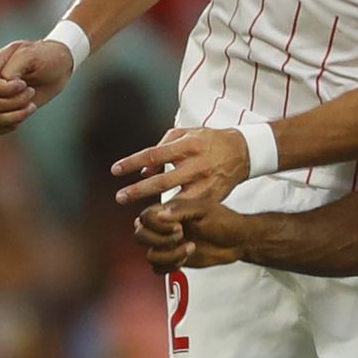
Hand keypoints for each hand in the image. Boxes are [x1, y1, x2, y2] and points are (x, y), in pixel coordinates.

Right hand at [0, 39, 75, 134]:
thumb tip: (5, 84)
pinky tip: (24, 115)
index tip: (24, 85)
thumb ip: (13, 68)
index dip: (4, 89)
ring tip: (32, 106)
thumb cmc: (46, 57)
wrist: (59, 67)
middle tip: (32, 92)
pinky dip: (9, 126)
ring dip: (15, 115)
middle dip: (14, 102)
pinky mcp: (8, 110)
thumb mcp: (31, 55)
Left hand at [113, 125, 252, 213]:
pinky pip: (192, 208)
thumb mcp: (185, 135)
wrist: (242, 152)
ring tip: (141, 216)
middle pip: (163, 180)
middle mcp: (197, 165)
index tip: (115, 171)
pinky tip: (163, 222)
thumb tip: (144, 170)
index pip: (154, 154)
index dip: (133, 162)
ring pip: (178, 199)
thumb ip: (162, 148)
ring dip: (157, 209)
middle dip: (139, 191)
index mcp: (188, 145)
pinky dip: (176, 215)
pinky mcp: (214, 196)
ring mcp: (207, 183)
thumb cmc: (208, 141)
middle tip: (120, 197)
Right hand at [134, 202, 243, 271]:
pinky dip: (171, 266)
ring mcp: (168, 245)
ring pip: (150, 256)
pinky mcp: (174, 259)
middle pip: (140, 236)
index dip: (157, 225)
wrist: (237, 241)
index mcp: (169, 211)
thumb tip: (160, 214)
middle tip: (182, 237)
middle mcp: (164, 227)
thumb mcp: (205, 210)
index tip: (178, 227)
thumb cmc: (225, 222)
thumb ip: (182, 210)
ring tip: (190, 248)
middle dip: (160, 241)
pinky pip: (158, 268)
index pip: (145, 217)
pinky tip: (186, 258)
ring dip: (170, 256)